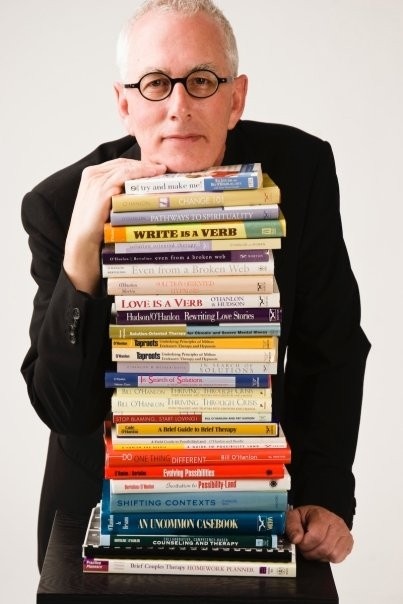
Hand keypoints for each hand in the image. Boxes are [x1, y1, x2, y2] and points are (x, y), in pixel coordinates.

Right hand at [64, 158, 165, 293]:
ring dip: (147, 168)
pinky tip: (154, 175)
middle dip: (145, 166)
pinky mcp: (102, 190)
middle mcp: (92, 175)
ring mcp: (96, 181)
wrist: (83, 246)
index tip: (157, 169)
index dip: (139, 166)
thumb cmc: (96, 230)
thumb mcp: (106, 207)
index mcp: (92, 176)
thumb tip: (142, 191)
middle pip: (125, 164)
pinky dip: (142, 173)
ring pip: (127, 167)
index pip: (120, 165)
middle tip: (164, 170)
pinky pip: (126, 176)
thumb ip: (117, 194)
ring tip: (163, 171)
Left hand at [286, 505, 353, 562]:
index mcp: (322, 515)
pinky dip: (328, 558)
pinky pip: (339, 558)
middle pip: (324, 547)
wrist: (320, 517)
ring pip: (332, 554)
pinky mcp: (348, 542)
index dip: (305, 544)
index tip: (300, 543)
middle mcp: (336, 523)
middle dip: (310, 552)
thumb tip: (296, 539)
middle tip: (305, 548)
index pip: (316, 536)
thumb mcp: (294, 517)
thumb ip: (292, 526)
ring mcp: (344, 533)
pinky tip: (323, 551)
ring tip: (314, 548)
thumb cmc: (308, 518)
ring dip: (319, 556)